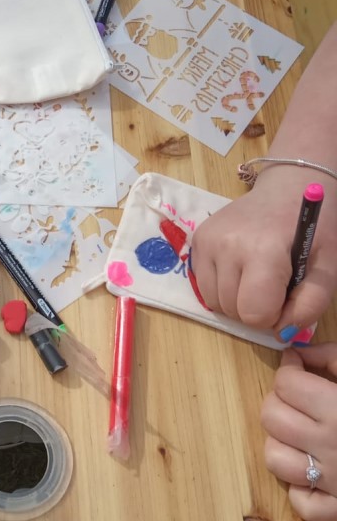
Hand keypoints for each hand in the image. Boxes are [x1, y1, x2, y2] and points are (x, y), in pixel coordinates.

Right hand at [191, 167, 336, 338]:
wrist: (288, 188)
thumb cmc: (314, 228)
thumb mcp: (328, 267)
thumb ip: (310, 304)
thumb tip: (282, 332)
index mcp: (262, 250)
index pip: (253, 313)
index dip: (274, 316)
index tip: (286, 299)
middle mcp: (226, 245)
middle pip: (232, 310)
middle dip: (255, 309)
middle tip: (274, 287)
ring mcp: (206, 241)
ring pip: (213, 302)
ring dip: (236, 301)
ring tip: (256, 278)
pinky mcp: (196, 240)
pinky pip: (203, 285)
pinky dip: (222, 286)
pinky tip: (240, 268)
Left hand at [261, 343, 336, 520]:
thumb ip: (334, 358)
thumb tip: (297, 351)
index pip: (287, 384)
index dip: (291, 372)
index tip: (299, 368)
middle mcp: (331, 447)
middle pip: (272, 417)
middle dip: (280, 402)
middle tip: (299, 399)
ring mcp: (333, 482)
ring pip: (275, 459)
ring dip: (282, 443)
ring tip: (303, 434)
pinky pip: (301, 503)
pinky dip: (301, 488)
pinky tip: (315, 471)